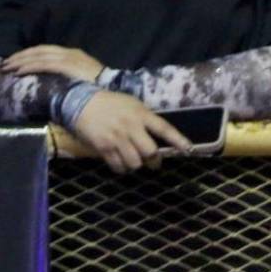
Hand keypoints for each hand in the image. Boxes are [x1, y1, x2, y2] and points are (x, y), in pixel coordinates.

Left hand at [4, 45, 104, 82]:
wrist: (112, 88)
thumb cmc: (100, 88)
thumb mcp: (83, 78)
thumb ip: (70, 77)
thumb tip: (55, 85)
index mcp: (74, 54)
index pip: (47, 51)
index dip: (31, 54)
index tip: (17, 61)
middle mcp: (70, 53)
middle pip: (40, 50)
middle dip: (21, 56)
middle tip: (7, 63)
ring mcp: (69, 58)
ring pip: (39, 56)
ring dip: (21, 61)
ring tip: (8, 67)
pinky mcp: (66, 66)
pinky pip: (43, 64)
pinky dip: (29, 66)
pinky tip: (18, 71)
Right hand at [71, 91, 190, 174]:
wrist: (82, 103)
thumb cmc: (112, 103)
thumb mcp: (133, 104)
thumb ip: (146, 118)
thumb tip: (160, 135)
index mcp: (141, 114)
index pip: (164, 129)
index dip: (178, 140)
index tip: (188, 149)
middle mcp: (131, 127)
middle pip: (150, 152)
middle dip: (155, 160)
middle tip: (155, 162)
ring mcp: (116, 139)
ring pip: (135, 162)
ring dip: (137, 165)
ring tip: (135, 161)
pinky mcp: (103, 148)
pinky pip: (118, 166)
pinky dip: (122, 168)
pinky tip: (122, 164)